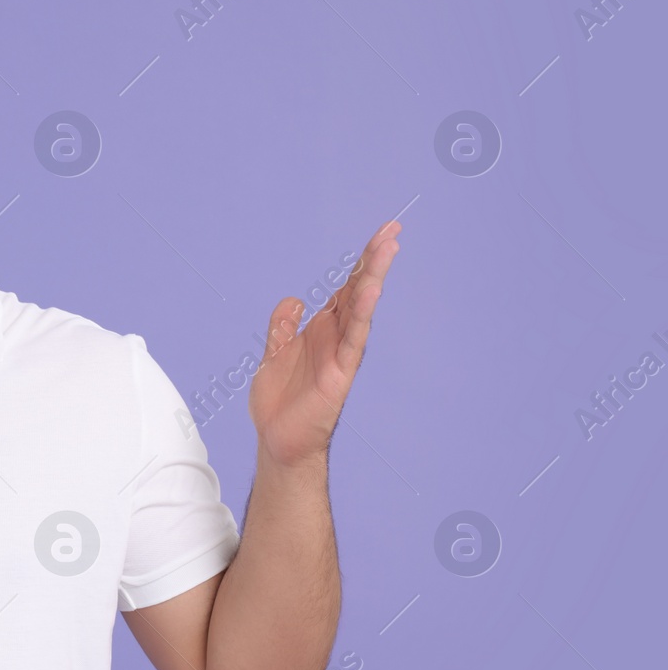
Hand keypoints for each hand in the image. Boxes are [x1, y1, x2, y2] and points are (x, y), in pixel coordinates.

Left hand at [248, 220, 401, 467]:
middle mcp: (336, 336)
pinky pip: (353, 337)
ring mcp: (341, 352)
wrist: (278, 439)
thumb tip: (294, 300)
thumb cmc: (280, 401)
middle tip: (393, 230)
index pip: (346, 288)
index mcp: (322, 329)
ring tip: (388, 248)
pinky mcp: (340, 371)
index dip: (360, 261)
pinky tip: (369, 290)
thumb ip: (283, 326)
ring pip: (360, 308)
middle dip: (374, 260)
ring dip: (373, 277)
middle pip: (358, 290)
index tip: (382, 234)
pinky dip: (361, 313)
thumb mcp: (275, 352)